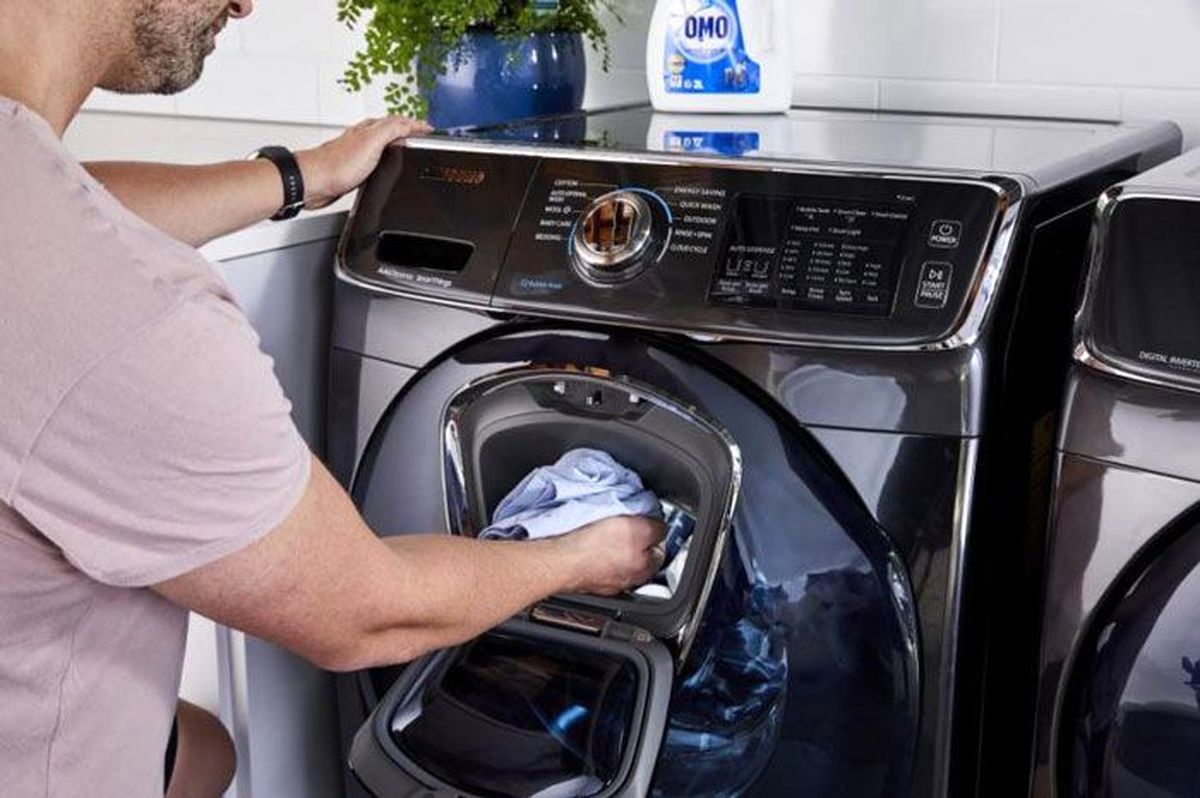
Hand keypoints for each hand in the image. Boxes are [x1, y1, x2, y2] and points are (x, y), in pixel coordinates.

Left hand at [294, 116, 432, 209]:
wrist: (314, 182)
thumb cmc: (337, 165)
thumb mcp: (372, 142)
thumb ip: (392, 129)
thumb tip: (409, 124)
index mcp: (370, 129)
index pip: (399, 121)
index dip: (416, 125)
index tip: (429, 129)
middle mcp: (363, 138)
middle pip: (390, 129)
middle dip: (407, 131)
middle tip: (420, 136)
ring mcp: (357, 152)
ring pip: (381, 143)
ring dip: (395, 144)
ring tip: (406, 148)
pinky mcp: (352, 168)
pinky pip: (373, 159)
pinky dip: (384, 159)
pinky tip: (382, 167)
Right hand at [555, 516, 667, 595]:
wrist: (561, 561)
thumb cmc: (596, 547)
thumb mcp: (638, 528)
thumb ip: (656, 529)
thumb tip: (661, 528)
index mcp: (643, 570)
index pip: (659, 551)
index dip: (655, 534)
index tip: (648, 523)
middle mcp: (626, 581)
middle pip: (638, 557)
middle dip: (634, 542)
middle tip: (625, 526)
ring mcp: (604, 583)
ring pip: (616, 561)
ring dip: (613, 547)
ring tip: (604, 532)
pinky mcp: (585, 579)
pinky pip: (595, 563)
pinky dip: (595, 553)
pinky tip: (588, 543)